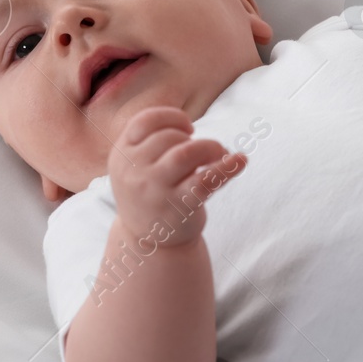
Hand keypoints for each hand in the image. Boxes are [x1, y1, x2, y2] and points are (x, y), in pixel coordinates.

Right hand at [107, 106, 244, 247]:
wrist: (151, 243)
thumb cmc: (152, 194)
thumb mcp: (138, 167)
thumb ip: (154, 142)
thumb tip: (189, 126)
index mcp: (121, 155)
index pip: (145, 121)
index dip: (171, 118)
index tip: (189, 129)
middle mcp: (133, 171)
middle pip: (169, 137)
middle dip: (195, 139)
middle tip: (210, 151)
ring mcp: (155, 189)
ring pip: (186, 153)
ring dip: (211, 147)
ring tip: (221, 155)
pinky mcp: (179, 206)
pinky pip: (206, 180)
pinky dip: (227, 167)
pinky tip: (241, 160)